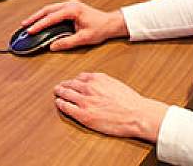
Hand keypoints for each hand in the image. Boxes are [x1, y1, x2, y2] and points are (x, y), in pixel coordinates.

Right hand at [21, 0, 127, 50]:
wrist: (111, 23)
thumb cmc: (101, 28)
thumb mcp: (84, 38)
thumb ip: (67, 43)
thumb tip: (53, 46)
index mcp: (73, 10)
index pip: (51, 17)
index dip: (39, 24)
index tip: (31, 30)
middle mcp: (70, 5)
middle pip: (47, 9)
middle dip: (34, 17)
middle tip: (24, 25)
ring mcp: (70, 5)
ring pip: (50, 8)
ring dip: (39, 15)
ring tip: (28, 23)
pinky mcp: (70, 7)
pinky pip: (54, 10)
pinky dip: (45, 15)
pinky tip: (41, 20)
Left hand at [54, 72, 168, 141]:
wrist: (136, 115)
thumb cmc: (130, 102)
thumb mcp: (115, 84)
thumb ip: (103, 82)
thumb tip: (96, 82)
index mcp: (97, 78)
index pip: (80, 77)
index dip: (74, 80)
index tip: (72, 82)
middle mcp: (89, 87)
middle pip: (70, 84)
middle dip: (63, 85)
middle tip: (59, 87)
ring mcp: (85, 101)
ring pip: (65, 93)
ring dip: (59, 93)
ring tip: (57, 94)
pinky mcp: (83, 114)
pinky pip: (66, 107)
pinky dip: (61, 104)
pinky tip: (59, 104)